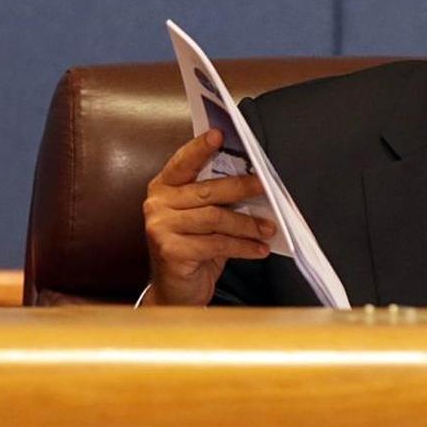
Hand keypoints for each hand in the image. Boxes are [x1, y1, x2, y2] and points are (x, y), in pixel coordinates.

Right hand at [142, 129, 272, 304]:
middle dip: (243, 187)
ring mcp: (160, 228)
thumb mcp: (206, 220)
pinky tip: (260, 249)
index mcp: (164, 188)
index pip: (183, 162)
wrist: (176, 292)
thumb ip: (220, 199)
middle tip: (268, 188)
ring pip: (215, 218)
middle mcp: (157, 204)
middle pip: (207, 190)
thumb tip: (257, 183)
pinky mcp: (170, 251)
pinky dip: (243, 247)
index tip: (219, 134)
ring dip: (248, 224)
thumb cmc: (196, 249)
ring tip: (269, 229)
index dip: (200, 148)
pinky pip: (216, 244)